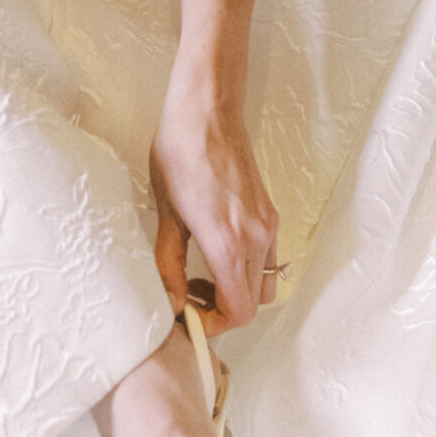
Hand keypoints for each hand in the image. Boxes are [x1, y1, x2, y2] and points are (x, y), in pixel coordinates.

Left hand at [149, 72, 279, 337]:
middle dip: (222, 312)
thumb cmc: (181, 153)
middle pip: (254, 305)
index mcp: (229, 244)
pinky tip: (216, 252)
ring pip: (264, 284)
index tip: (187, 316)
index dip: (213, 325)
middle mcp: (257, 239)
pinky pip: (267, 259)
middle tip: (189, 298)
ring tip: (201, 277)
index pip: (238, 312)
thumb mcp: (166, 215)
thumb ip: (170, 265)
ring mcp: (268, 225)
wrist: (208, 111)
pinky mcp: (269, 213)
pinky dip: (245, 271)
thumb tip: (173, 302)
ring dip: (237, 293)